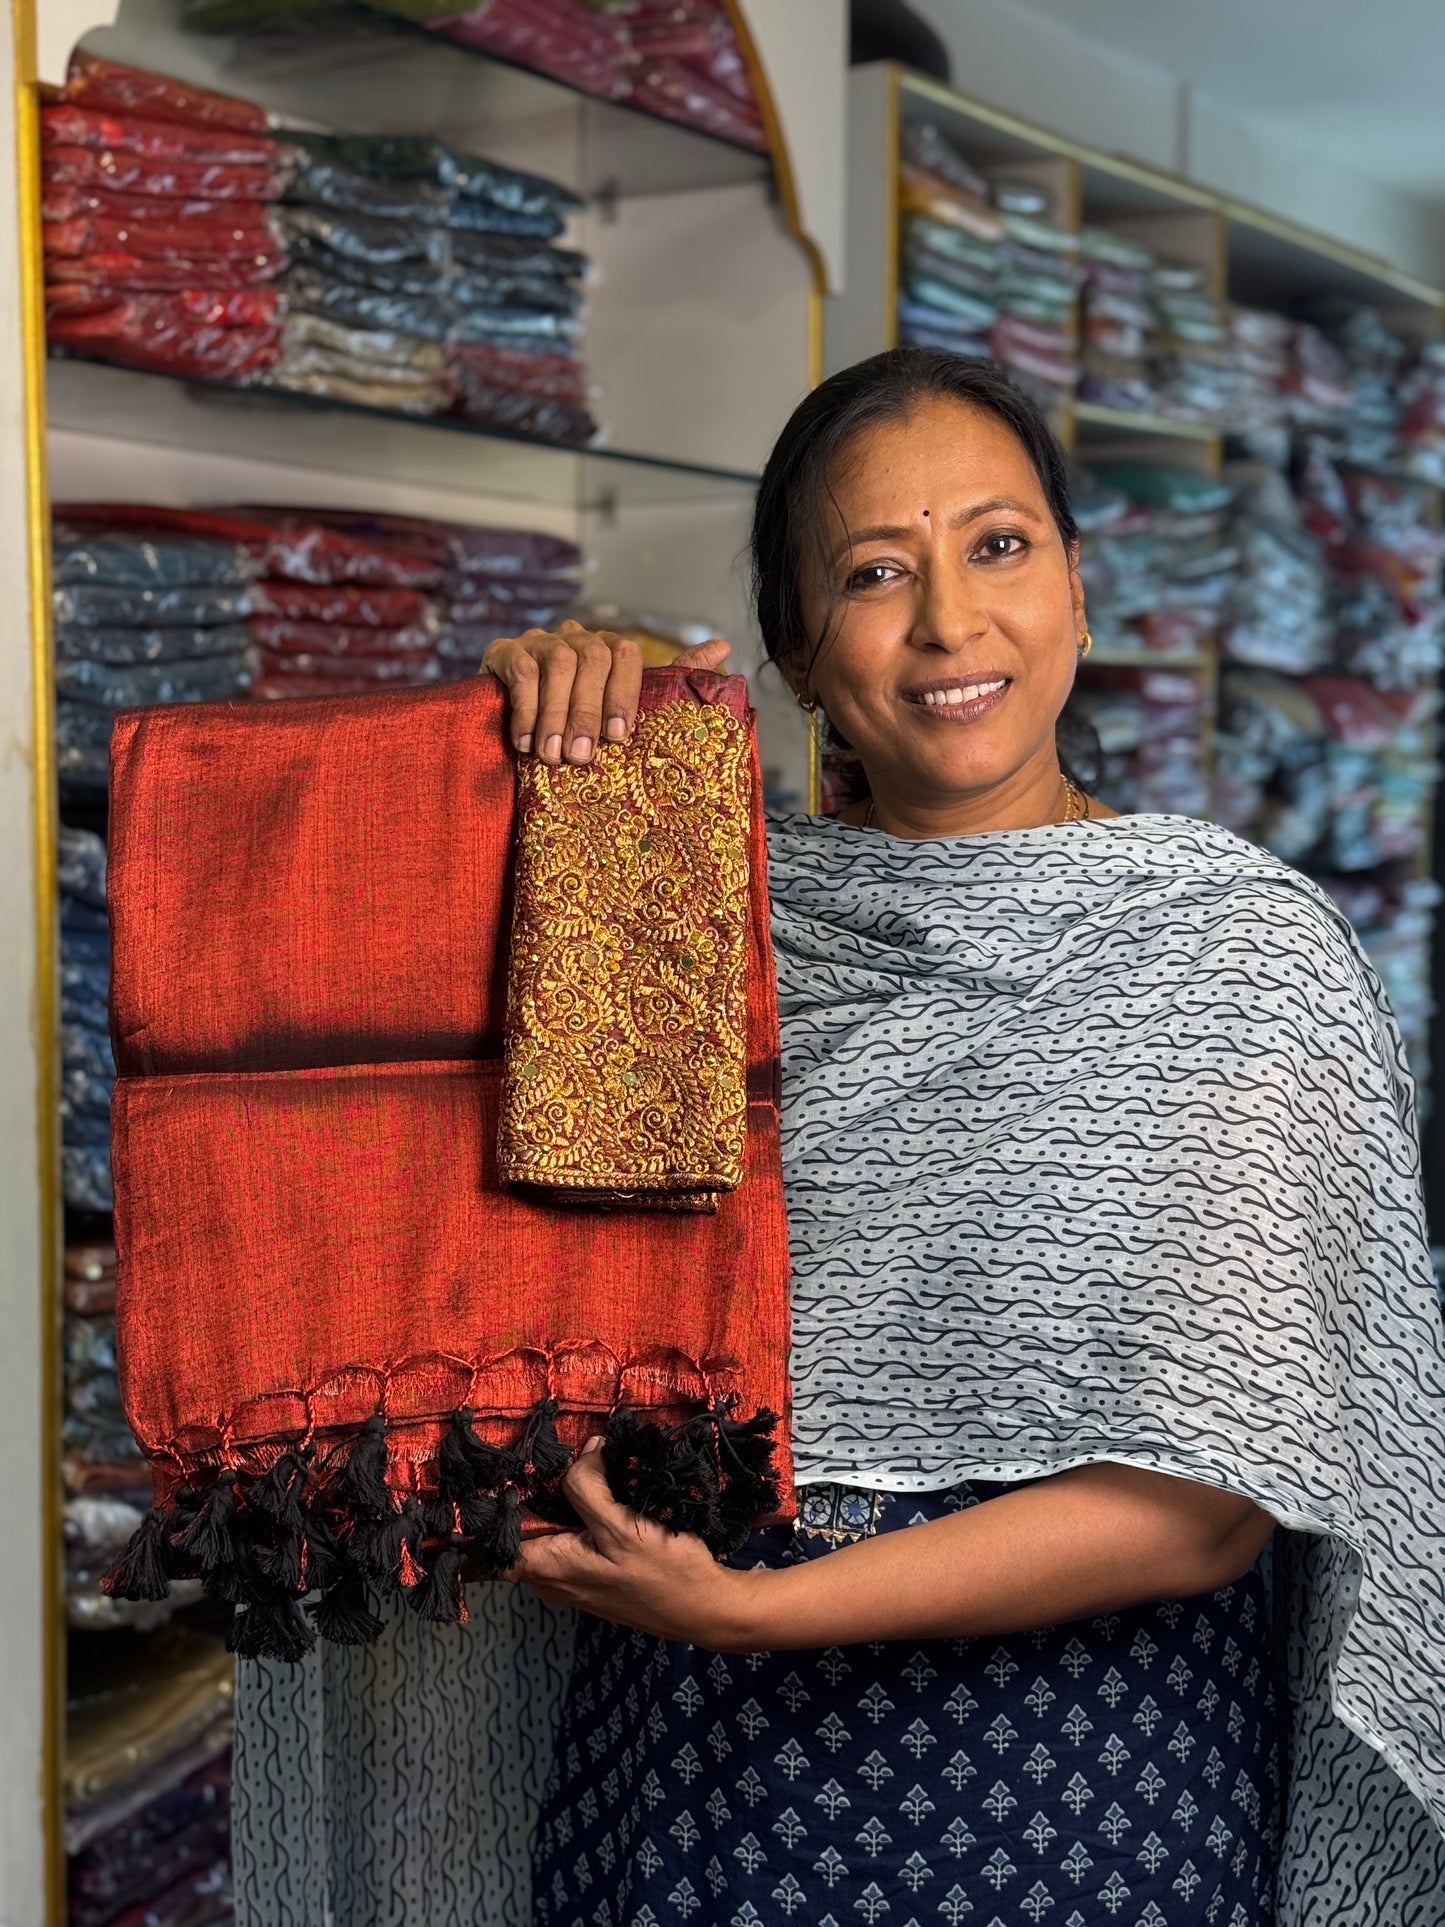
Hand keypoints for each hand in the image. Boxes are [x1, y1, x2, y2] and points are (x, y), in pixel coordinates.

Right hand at [483, 620, 730, 764]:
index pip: (625, 653)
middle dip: (587, 712)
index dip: (623, 693)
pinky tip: (525, 742)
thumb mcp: (624, 708)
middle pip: (591, 658)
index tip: (619, 738)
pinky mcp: (504, 652)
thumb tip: (724, 645)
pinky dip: (526, 708)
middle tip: (581, 757)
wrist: (517, 729)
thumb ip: (671, 677)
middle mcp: (575, 637)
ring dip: (556, 715)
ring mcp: (539, 641)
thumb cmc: (580, 724)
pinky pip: (521, 671)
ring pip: (557, 664)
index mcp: (608, 648)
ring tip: (552, 756)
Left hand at [506, 1439, 764, 1650]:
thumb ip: (587, 1487)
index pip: (492, 1545)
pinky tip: (598, 1489)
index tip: (490, 1475)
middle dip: (527, 1494)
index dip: (485, 1512)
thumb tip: (583, 1450)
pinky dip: (575, 1515)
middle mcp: (552, 1578)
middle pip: (520, 1532)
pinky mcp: (596, 1573)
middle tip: (545, 1454)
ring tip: (576, 1465)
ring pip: (547, 1534)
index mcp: (547, 1568)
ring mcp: (574, 1578)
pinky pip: (570, 1540)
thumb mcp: (621, 1525)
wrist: (706, 1608)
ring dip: (555, 1502)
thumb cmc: (663, 1571)